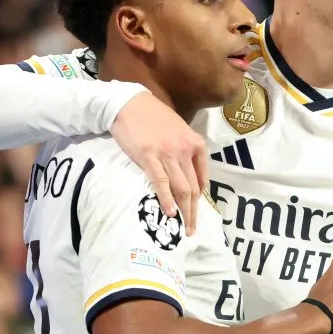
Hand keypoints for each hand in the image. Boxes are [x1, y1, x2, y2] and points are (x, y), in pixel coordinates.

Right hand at [110, 92, 208, 235]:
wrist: (130, 104)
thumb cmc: (153, 117)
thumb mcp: (178, 131)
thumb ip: (186, 150)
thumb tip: (188, 174)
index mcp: (195, 144)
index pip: (202, 178)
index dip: (201, 199)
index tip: (197, 212)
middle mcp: (185, 150)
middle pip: (194, 187)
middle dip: (194, 211)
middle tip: (193, 230)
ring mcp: (168, 154)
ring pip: (181, 188)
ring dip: (184, 211)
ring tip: (184, 229)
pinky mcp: (149, 157)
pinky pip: (161, 182)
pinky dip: (167, 200)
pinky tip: (170, 213)